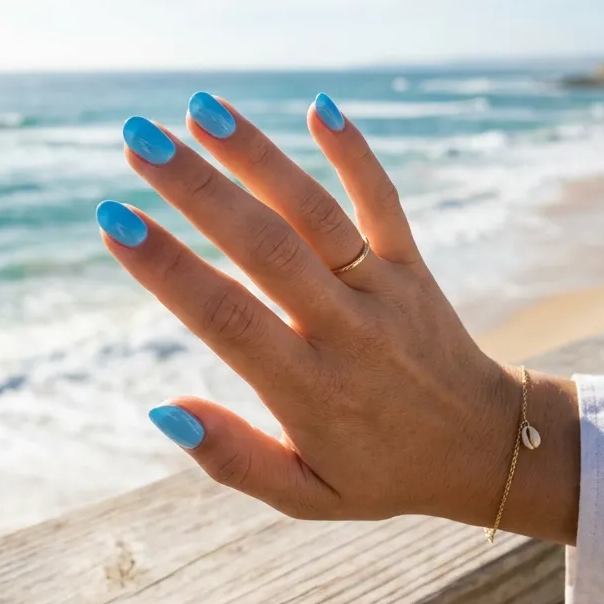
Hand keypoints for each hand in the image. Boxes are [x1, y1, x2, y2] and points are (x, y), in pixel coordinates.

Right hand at [97, 93, 578, 542]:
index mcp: (310, 390)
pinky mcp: (412, 264)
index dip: (168, 268)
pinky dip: (354, 154)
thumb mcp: (306, 495)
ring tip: (200, 108)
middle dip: (198, 190)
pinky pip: (385, 201)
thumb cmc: (382, 471)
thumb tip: (161, 410)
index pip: (227, 318)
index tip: (115, 219)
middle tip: (139, 140)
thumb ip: (234, 459)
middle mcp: (346, 330)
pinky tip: (318, 107)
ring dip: (257, 156)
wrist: (488, 448)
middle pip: (265, 248)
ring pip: (316, 213)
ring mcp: (384, 289)